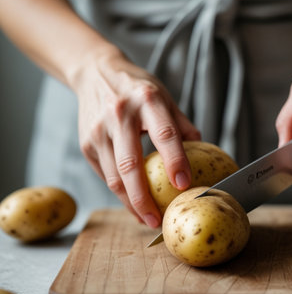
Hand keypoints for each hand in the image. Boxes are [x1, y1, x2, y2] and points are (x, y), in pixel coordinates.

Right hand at [74, 48, 200, 226]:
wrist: (96, 73)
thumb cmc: (137, 87)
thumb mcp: (164, 96)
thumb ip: (182, 124)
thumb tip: (202, 152)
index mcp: (147, 100)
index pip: (164, 135)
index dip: (175, 161)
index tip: (184, 184)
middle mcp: (119, 114)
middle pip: (131, 164)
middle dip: (144, 198)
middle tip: (158, 220)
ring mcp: (99, 130)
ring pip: (114, 176)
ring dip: (130, 203)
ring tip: (147, 219)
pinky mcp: (86, 143)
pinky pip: (105, 174)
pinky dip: (119, 193)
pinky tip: (133, 203)